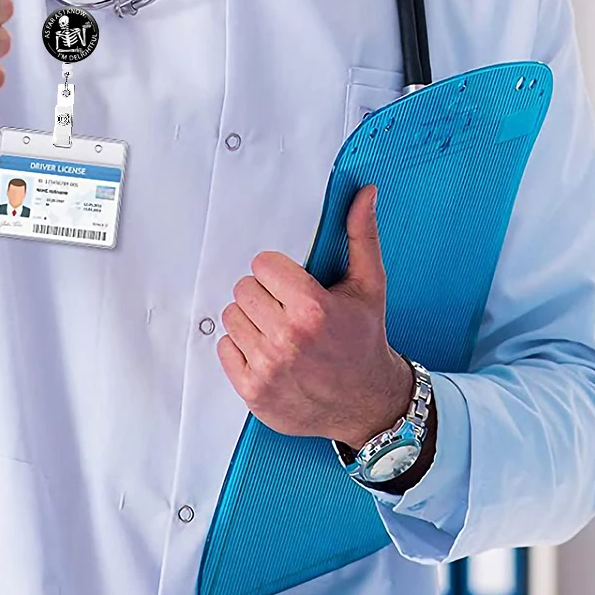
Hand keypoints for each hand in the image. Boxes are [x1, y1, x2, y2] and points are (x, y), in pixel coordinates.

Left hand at [218, 185, 414, 447]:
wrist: (366, 401)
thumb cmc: (364, 339)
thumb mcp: (370, 284)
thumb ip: (362, 234)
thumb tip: (365, 193)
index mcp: (313, 309)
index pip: (263, 265)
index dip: (278, 271)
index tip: (293, 283)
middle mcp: (287, 339)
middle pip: (244, 290)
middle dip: (265, 294)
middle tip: (287, 308)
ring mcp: (267, 367)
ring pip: (232, 317)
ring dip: (251, 320)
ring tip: (278, 329)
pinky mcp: (253, 391)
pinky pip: (224, 349)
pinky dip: (241, 348)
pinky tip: (268, 351)